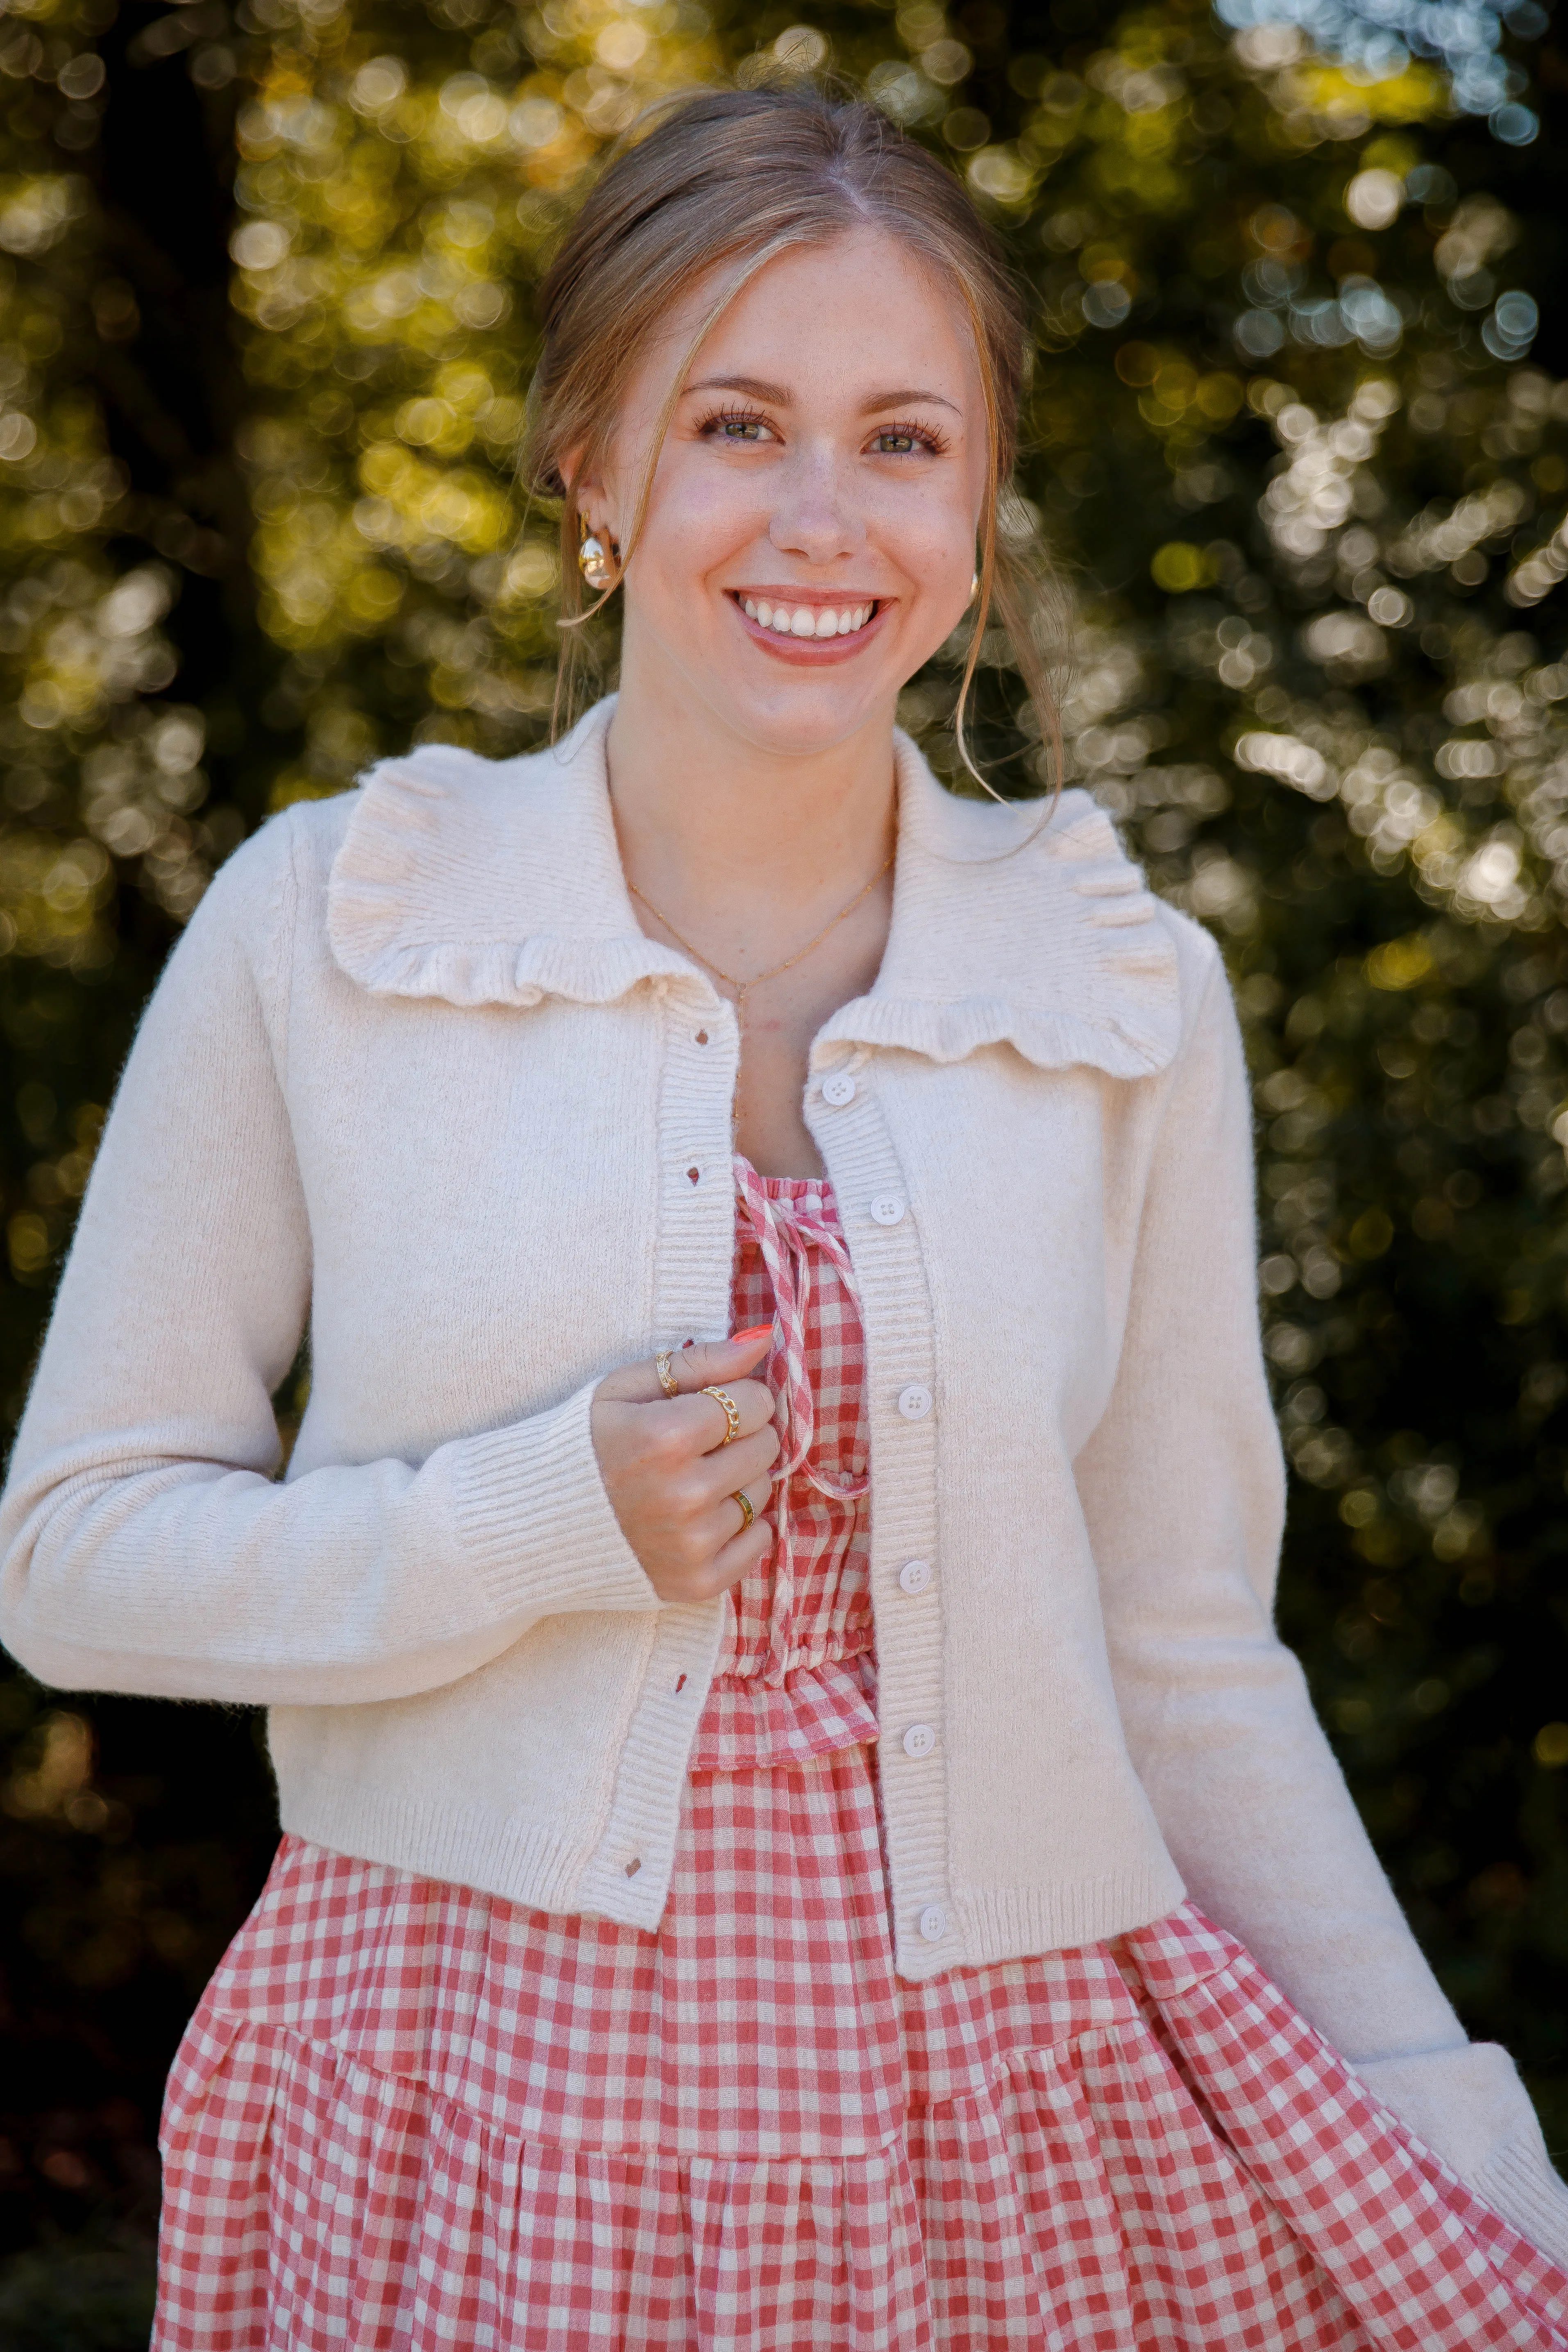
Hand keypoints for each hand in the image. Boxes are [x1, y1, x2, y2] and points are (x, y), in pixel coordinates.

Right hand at [590, 1328, 778, 1603]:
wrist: (531, 1523)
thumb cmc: (581, 1444)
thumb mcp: (623, 1387)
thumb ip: (699, 1361)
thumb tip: (764, 1340)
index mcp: (666, 1436)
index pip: (755, 1402)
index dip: (736, 1397)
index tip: (707, 1406)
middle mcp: (685, 1494)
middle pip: (765, 1446)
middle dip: (740, 1436)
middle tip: (699, 1443)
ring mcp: (692, 1544)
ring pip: (761, 1493)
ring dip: (737, 1481)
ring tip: (690, 1479)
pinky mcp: (696, 1583)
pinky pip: (759, 1542)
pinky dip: (741, 1527)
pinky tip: (700, 1516)